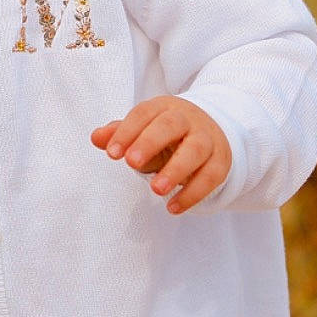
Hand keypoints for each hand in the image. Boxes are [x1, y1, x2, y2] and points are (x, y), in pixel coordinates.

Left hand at [90, 96, 231, 213]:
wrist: (210, 131)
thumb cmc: (166, 133)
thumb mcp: (143, 130)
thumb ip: (119, 134)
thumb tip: (96, 138)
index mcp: (163, 107)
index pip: (144, 113)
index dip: (127, 131)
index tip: (112, 154)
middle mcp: (187, 119)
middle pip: (170, 125)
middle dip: (150, 143)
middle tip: (131, 163)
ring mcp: (207, 139)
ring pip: (195, 150)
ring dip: (175, 170)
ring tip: (155, 189)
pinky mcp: (221, 161)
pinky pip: (210, 176)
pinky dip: (193, 194)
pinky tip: (173, 208)